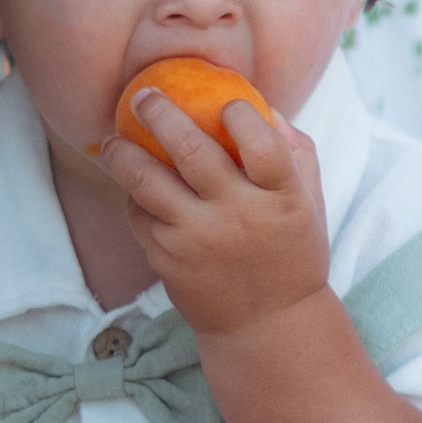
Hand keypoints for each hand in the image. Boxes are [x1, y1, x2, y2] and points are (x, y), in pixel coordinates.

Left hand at [97, 87, 331, 346]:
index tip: (225, 105)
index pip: (262, 143)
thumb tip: (259, 103)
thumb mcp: (307, 201)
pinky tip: (132, 185)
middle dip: (160, 114)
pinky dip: (132, 195)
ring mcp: (198, 239)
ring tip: (113, 139)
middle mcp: (239, 217)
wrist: (266, 324)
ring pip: (146, 182)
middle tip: (144, 98)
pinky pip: (139, 214)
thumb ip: (293, 150)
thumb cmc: (288, 250)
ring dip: (122, 153)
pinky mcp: (168, 259)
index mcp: (283, 198)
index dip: (240, 115)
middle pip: (192, 152)